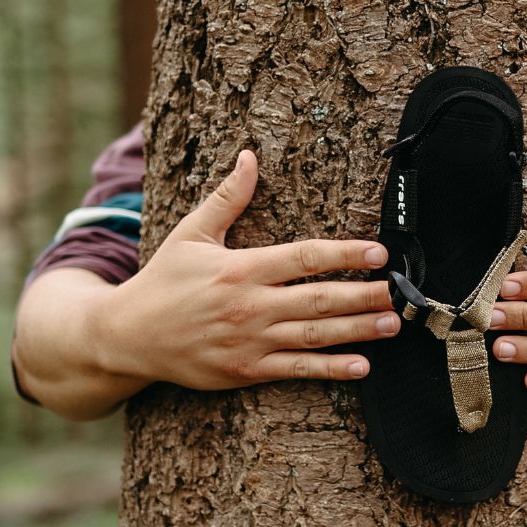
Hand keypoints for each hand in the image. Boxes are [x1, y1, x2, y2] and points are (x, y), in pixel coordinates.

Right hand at [93, 150, 398, 389]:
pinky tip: (362, 366)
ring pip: (314, 335)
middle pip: (318, 298)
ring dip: (357, 330)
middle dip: (364, 295)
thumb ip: (228, 197)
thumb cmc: (163, 281)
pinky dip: (330, 369)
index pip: (303, 257)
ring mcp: (249, 341)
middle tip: (400, 292)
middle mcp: (248, 305)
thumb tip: (249, 155)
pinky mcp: (246, 370)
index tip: (379, 252)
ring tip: (392, 324)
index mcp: (240, 268)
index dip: (344, 254)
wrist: (126, 337)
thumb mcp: (191, 233)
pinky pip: (296, 370)